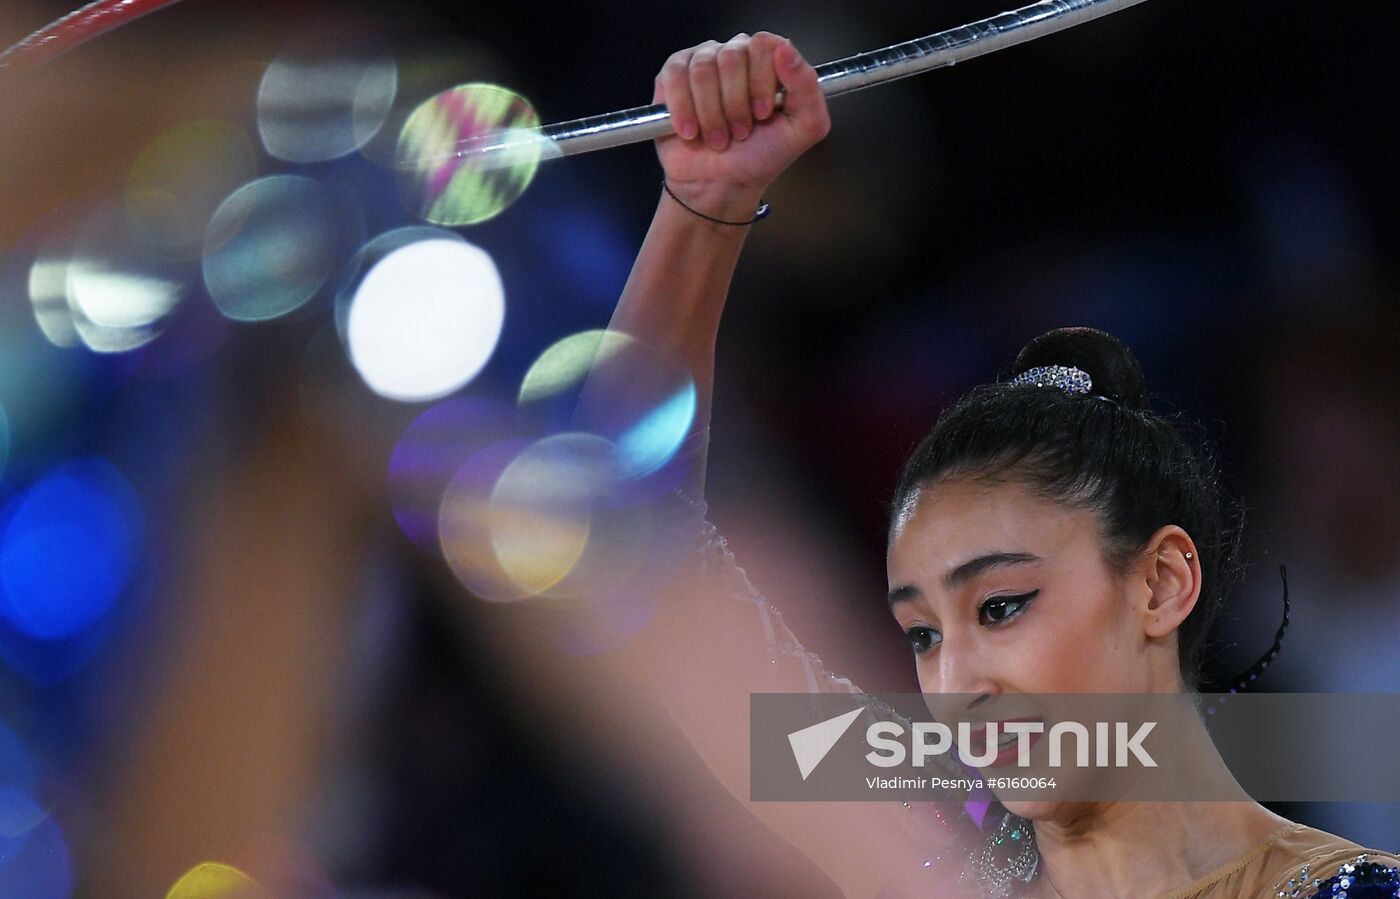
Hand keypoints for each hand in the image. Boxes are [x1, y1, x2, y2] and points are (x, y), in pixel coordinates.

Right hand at [653, 32, 830, 216]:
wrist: (721, 184)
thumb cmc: (759, 156)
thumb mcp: (803, 128)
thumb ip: (808, 87)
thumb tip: (787, 49)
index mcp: (768, 60)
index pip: (763, 45)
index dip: (761, 82)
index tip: (761, 114)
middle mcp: (735, 54)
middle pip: (732, 56)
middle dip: (735, 105)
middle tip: (740, 132)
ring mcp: (703, 61)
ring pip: (703, 69)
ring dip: (711, 114)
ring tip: (718, 137)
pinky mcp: (673, 76)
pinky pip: (676, 77)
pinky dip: (683, 110)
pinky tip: (691, 131)